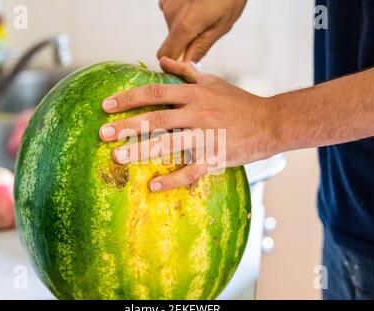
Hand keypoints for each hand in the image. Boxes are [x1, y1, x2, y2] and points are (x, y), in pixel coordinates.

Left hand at [99, 57, 278, 191]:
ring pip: (169, 144)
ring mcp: (207, 136)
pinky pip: (191, 171)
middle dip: (127, 126)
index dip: (129, 98)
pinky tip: (153, 186)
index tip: (106, 106)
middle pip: (156, 119)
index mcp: (195, 95)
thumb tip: (162, 61)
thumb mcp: (213, 81)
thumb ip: (187, 71)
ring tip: (118, 157)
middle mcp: (197, 113)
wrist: (270, 123)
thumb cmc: (239, 102)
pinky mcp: (216, 158)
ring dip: (141, 150)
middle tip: (103, 134)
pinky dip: (172, 180)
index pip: (155, 93)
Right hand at [158, 0, 246, 60]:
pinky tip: (197, 3)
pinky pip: (172, 10)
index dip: (174, 62)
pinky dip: (183, 11)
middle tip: (206, 29)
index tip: (186, 62)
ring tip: (205, 12)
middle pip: (171, 40)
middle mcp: (170, 14)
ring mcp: (167, 1)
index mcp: (183, 26)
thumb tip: (188, 65)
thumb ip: (201, 47)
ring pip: (172, 24)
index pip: (165, 55)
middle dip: (185, 41)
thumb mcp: (221, 25)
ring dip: (185, 24)